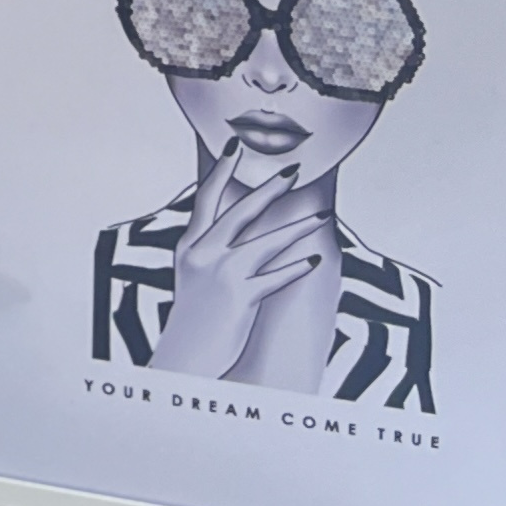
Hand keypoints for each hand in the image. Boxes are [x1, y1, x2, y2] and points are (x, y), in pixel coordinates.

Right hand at [151, 141, 328, 379]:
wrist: (184, 359)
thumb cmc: (193, 319)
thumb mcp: (191, 275)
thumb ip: (207, 248)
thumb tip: (232, 227)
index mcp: (189, 246)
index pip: (206, 198)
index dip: (220, 170)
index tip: (233, 146)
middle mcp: (203, 255)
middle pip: (240, 211)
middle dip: (269, 189)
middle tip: (293, 172)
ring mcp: (222, 276)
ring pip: (265, 242)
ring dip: (297, 228)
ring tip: (321, 216)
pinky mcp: (239, 299)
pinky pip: (274, 277)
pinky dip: (295, 268)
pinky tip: (313, 261)